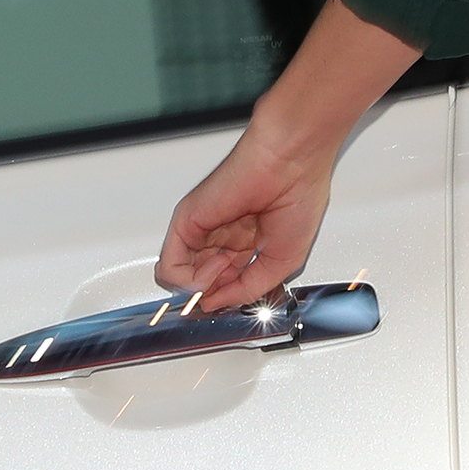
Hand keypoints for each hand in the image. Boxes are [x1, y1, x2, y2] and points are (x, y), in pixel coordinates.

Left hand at [157, 120, 331, 311]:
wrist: (290, 164)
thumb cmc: (298, 198)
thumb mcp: (281, 264)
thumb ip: (247, 290)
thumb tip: (216, 304)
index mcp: (245, 243)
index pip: (224, 283)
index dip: (228, 298)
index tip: (236, 300)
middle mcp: (221, 236)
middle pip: (201, 282)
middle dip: (215, 294)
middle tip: (231, 286)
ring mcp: (202, 230)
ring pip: (181, 279)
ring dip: (203, 287)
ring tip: (225, 268)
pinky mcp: (187, 222)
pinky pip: (170, 267)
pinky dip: (189, 280)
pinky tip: (214, 268)